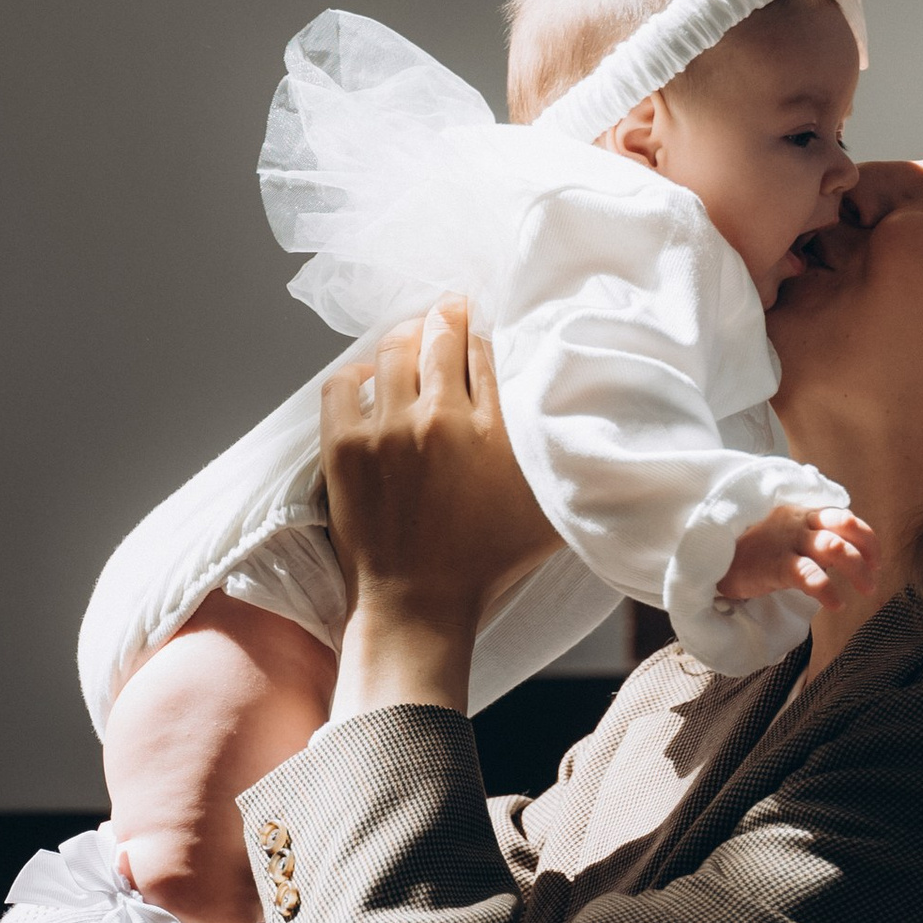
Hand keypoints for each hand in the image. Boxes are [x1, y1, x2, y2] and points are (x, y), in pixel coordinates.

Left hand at [322, 300, 559, 718]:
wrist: (419, 606)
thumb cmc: (488, 562)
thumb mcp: (545, 507)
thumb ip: (560, 453)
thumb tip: (578, 407)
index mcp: (494, 431)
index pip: (486, 348)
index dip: (482, 328)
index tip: (478, 324)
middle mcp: (441, 420)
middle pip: (440, 334)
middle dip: (446, 318)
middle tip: (448, 317)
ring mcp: (387, 431)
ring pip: (394, 350)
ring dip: (405, 339)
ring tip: (412, 344)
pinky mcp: (345, 447)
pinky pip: (343, 381)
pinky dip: (357, 373)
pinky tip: (371, 382)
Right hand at [719, 506, 879, 617]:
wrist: (708, 555)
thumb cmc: (747, 549)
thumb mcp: (781, 535)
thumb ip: (808, 537)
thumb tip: (840, 556)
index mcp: (802, 514)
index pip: (845, 518)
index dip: (867, 539)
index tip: (876, 561)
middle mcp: (798, 523)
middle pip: (845, 528)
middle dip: (867, 555)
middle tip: (874, 579)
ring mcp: (786, 542)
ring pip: (834, 547)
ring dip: (857, 571)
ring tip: (863, 592)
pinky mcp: (774, 564)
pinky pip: (810, 576)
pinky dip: (829, 592)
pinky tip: (836, 605)